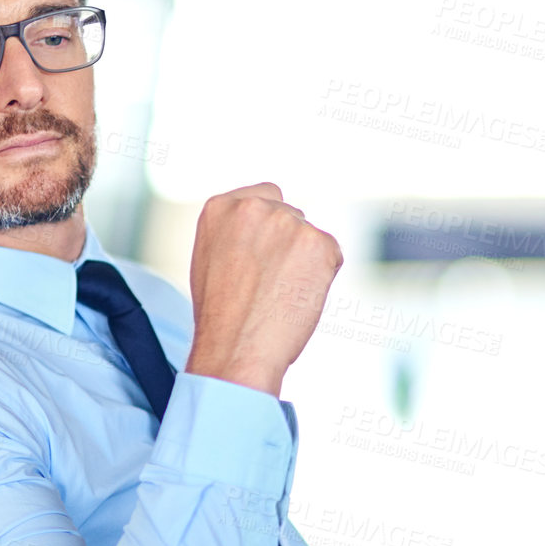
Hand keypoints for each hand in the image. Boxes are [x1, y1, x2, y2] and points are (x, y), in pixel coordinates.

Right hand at [185, 183, 342, 396]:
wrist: (236, 349)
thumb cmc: (221, 317)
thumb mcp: (212, 259)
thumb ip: (237, 232)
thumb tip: (265, 230)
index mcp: (221, 207)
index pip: (266, 196)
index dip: (271, 227)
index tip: (266, 252)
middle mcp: (254, 207)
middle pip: (292, 215)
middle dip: (289, 244)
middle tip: (272, 284)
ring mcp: (287, 223)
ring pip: (311, 238)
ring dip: (306, 262)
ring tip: (281, 295)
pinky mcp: (318, 243)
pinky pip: (332, 255)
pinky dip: (323, 277)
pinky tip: (298, 298)